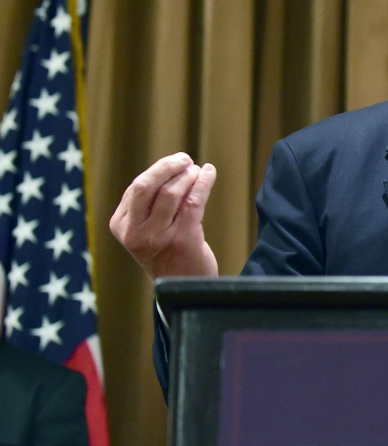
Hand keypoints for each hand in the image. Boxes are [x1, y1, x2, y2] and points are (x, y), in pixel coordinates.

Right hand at [109, 153, 218, 278]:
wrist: (184, 286)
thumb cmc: (168, 251)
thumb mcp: (147, 228)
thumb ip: (150, 203)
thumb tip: (172, 166)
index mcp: (120, 226)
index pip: (137, 189)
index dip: (158, 170)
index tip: (175, 162)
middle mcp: (135, 233)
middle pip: (147, 187)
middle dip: (168, 167)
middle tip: (185, 159)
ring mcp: (157, 237)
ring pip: (172, 193)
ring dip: (189, 176)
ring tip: (198, 171)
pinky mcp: (182, 240)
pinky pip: (193, 202)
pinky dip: (204, 183)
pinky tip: (209, 173)